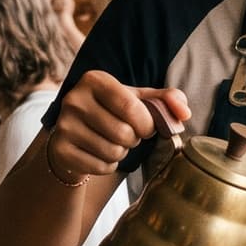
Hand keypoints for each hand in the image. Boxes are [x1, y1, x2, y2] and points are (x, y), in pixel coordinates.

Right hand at [47, 73, 190, 180]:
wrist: (74, 136)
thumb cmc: (113, 114)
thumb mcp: (138, 100)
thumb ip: (167, 100)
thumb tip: (185, 114)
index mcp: (94, 80)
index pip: (132, 107)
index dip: (146, 124)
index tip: (146, 126)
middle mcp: (74, 99)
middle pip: (124, 133)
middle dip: (133, 139)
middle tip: (126, 134)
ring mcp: (64, 126)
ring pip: (113, 151)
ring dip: (121, 152)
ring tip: (113, 143)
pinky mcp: (60, 150)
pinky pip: (101, 166)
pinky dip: (108, 165)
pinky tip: (99, 154)